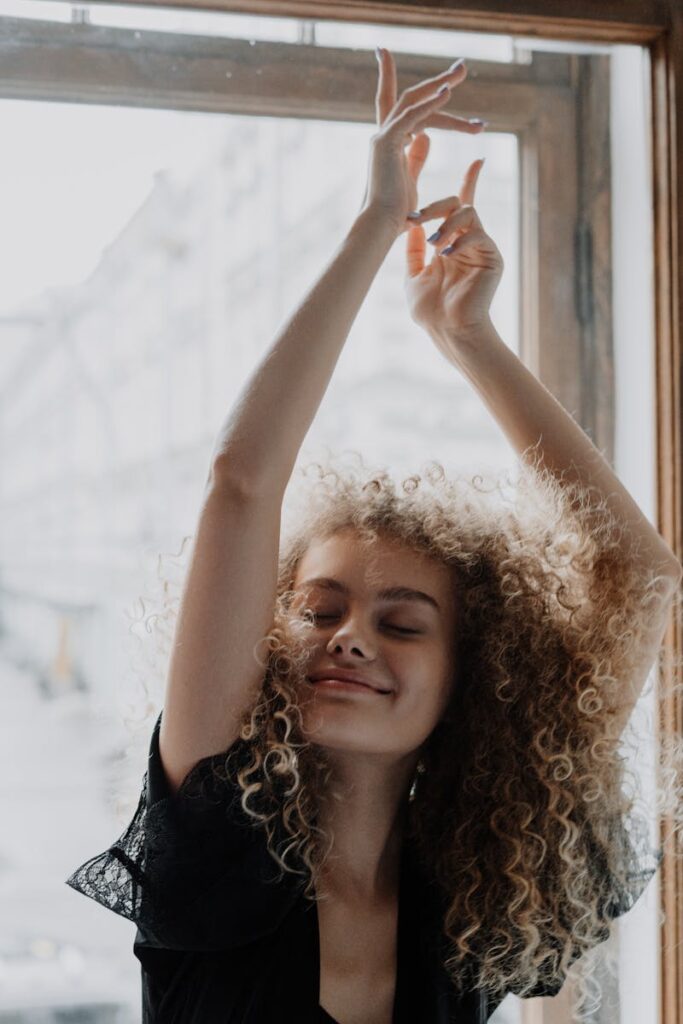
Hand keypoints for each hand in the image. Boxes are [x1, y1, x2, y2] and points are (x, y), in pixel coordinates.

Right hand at [360, 47, 486, 234]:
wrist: (381, 226)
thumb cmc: (395, 214)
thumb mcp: (409, 178)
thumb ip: (415, 156)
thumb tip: (426, 137)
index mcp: (389, 144)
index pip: (405, 110)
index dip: (426, 96)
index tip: (448, 87)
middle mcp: (383, 136)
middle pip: (411, 97)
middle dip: (436, 80)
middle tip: (462, 67)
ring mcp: (382, 138)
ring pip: (413, 101)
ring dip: (439, 84)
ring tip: (462, 71)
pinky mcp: (386, 143)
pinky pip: (411, 116)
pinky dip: (429, 103)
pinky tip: (448, 93)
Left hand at [403, 159, 503, 346]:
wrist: (448, 332)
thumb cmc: (430, 311)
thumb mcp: (414, 274)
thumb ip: (414, 249)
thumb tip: (412, 223)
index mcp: (452, 243)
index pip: (458, 206)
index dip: (467, 181)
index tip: (474, 159)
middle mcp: (469, 242)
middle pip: (459, 203)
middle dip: (436, 206)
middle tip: (417, 217)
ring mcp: (482, 248)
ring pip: (468, 213)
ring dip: (446, 223)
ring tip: (433, 244)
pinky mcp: (492, 258)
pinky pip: (477, 234)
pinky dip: (459, 241)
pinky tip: (444, 255)